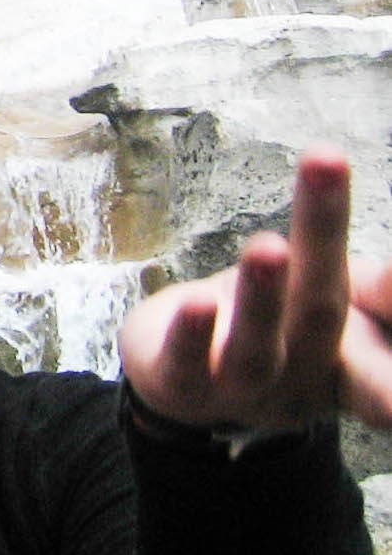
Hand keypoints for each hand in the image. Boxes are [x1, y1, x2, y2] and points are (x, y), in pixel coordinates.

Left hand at [119, 151, 391, 435]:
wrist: (185, 384)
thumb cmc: (273, 326)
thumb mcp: (324, 296)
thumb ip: (376, 285)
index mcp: (353, 355)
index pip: (386, 333)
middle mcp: (306, 376)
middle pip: (322, 311)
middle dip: (326, 243)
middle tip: (328, 163)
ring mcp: (245, 390)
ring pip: (258, 348)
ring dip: (264, 295)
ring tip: (269, 246)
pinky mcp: (183, 390)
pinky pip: (187, 368)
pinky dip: (191, 336)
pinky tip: (195, 301)